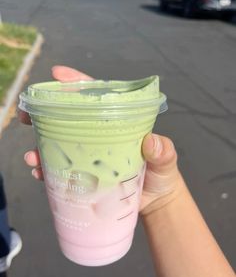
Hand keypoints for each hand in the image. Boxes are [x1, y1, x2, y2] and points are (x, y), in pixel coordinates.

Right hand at [22, 66, 180, 213]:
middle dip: (45, 114)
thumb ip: (164, 152)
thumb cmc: (162, 175)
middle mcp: (100, 136)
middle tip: (28, 116)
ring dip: (41, 147)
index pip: (97, 98)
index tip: (57, 74)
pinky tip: (40, 174)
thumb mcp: (166, 160)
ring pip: (60, 145)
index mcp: (118, 124)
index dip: (76, 84)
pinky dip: (48, 171)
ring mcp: (90, 156)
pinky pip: (62, 171)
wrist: (155, 202)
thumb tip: (152, 142)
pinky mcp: (85, 176)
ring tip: (32, 156)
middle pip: (69, 119)